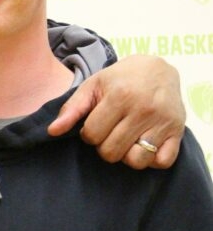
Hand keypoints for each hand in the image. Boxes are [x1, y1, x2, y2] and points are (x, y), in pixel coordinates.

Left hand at [48, 56, 184, 168]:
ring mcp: (162, 122)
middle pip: (111, 152)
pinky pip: (161, 162)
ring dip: (127, 156)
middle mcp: (143, 109)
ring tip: (126, 139)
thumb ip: (72, 109)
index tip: (96, 123)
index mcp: (120, 96)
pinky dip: (152, 159)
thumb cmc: (121, 79)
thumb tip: (52, 132)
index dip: (89, 134)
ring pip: (136, 161)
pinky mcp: (178, 132)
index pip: (93, 136)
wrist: (158, 68)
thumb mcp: (93, 86)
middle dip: (105, 146)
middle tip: (111, 131)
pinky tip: (145, 145)